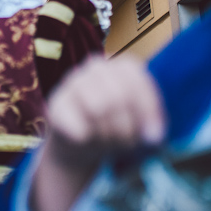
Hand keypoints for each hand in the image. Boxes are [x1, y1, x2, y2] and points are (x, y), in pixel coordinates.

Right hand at [33, 55, 164, 210]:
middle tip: (127, 143)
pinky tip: (86, 140)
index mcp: (122, 66)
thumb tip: (154, 136)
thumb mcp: (139, 123)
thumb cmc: (115, 127)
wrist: (79, 143)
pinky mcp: (56, 104)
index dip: (147, 110)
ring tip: (108, 142)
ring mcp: (73, 82)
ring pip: (98, 108)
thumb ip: (151, 124)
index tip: (152, 135)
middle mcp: (96, 67)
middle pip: (118, 96)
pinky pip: (78, 126)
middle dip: (127, 127)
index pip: (137, 80)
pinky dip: (87, 140)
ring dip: (108, 134)